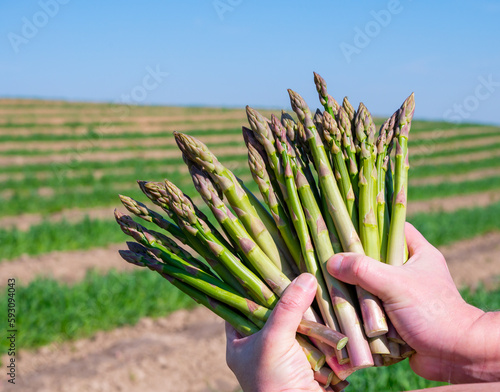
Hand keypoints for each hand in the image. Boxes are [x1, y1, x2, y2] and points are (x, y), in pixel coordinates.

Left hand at [225, 273, 324, 391]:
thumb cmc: (274, 384)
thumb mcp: (274, 341)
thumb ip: (288, 309)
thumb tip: (306, 277)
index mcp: (240, 341)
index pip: (240, 304)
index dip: (251, 284)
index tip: (263, 262)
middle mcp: (260, 345)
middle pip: (273, 309)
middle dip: (286, 294)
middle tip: (296, 269)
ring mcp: (285, 352)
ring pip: (296, 320)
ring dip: (308, 308)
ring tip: (315, 282)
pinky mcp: (308, 357)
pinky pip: (314, 332)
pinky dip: (322, 322)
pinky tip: (329, 304)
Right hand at [327, 223, 492, 383]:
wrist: (456, 355)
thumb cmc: (431, 312)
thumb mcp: (395, 284)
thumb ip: (363, 270)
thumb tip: (331, 261)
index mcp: (419, 254)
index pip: (394, 229)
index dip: (372, 225)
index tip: (348, 228)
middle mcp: (412, 272)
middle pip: (377, 258)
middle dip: (355, 262)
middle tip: (332, 258)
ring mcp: (405, 295)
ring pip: (372, 285)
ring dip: (355, 290)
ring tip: (332, 285)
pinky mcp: (398, 317)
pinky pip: (372, 308)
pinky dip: (359, 310)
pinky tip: (340, 308)